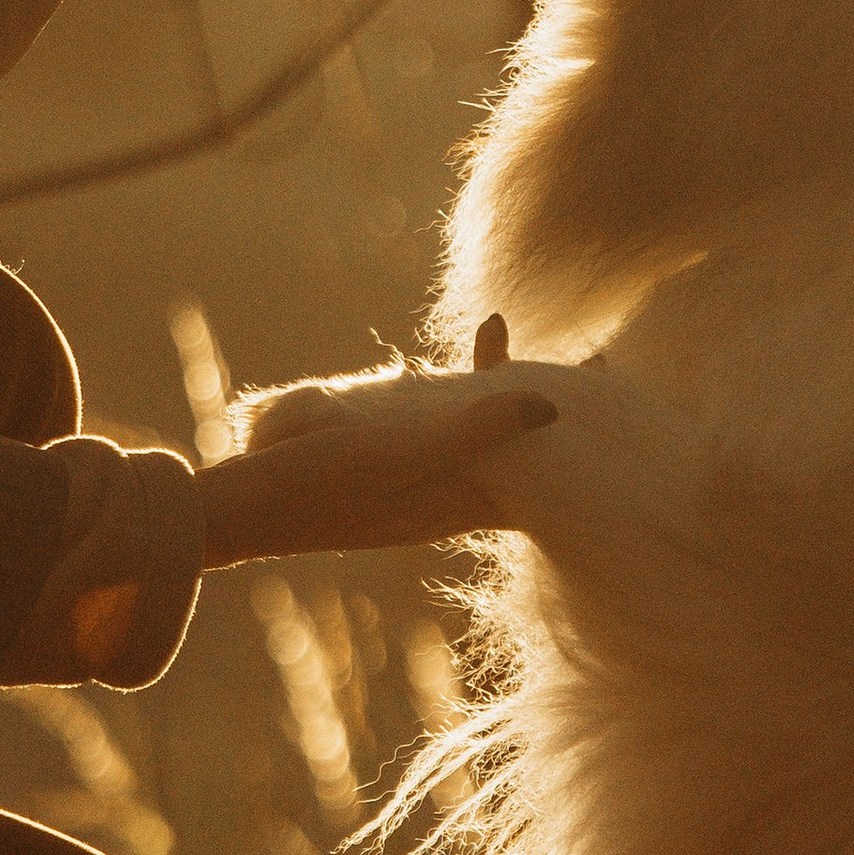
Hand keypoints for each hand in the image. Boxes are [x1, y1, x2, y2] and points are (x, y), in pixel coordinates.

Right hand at [195, 360, 558, 565]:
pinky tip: (415, 367)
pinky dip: (435, 391)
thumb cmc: (324, 485)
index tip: (610, 392)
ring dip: (487, 392)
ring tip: (506, 347)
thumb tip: (553, 406)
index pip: (541, 475)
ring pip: (465, 430)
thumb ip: (477, 429)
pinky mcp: (371, 460)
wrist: (243, 507)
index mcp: (460, 498)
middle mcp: (440, 492)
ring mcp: (406, 476)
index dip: (580, 445)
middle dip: (537, 403)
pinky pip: (420, 420)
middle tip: (586, 360)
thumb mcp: (405, 449)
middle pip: (510, 447)